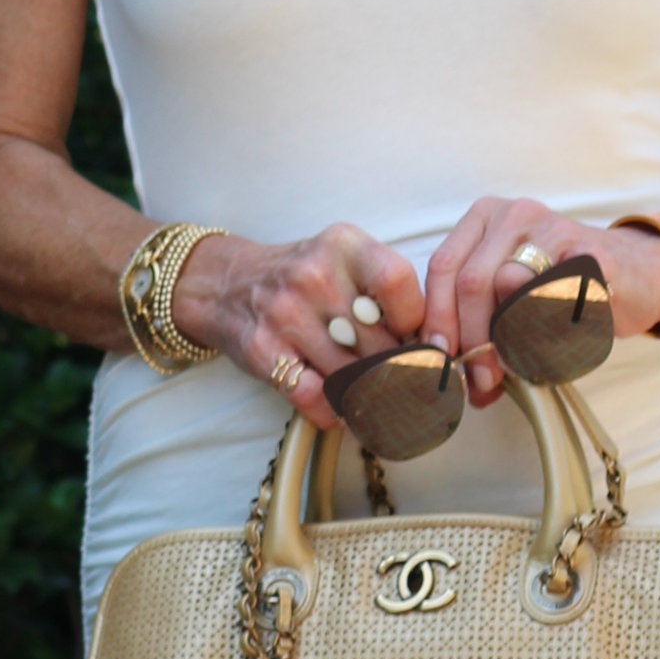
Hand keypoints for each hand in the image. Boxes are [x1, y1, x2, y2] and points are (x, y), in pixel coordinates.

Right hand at [170, 223, 425, 433]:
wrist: (226, 284)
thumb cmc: (302, 277)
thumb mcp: (344, 260)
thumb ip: (385, 291)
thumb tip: (433, 344)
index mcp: (343, 246)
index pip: (397, 281)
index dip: (416, 319)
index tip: (417, 338)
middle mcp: (313, 274)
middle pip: (378, 339)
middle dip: (399, 369)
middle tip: (408, 382)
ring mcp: (284, 313)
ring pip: (351, 374)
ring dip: (371, 395)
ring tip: (382, 399)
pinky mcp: (263, 350)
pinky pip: (315, 396)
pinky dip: (335, 412)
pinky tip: (344, 409)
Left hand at [420, 199, 659, 404]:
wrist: (637, 274)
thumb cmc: (561, 288)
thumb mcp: (510, 297)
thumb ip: (478, 326)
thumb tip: (456, 381)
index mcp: (486, 219)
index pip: (444, 267)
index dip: (438, 319)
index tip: (440, 360)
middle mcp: (516, 215)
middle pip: (473, 280)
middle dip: (472, 338)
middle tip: (482, 380)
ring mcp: (557, 229)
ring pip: (511, 285)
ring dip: (508, 339)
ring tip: (516, 369)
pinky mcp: (594, 253)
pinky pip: (559, 296)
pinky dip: (551, 331)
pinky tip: (555, 348)